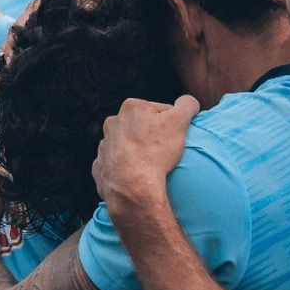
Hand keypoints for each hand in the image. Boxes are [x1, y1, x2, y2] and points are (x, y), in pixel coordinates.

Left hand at [93, 95, 197, 218]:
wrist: (132, 187)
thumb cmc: (156, 152)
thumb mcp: (179, 122)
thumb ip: (187, 105)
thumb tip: (188, 102)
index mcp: (130, 108)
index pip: (159, 110)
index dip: (171, 123)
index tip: (175, 137)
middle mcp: (113, 123)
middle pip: (142, 126)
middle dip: (153, 135)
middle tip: (165, 151)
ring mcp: (105, 145)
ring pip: (128, 144)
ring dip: (138, 150)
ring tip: (152, 164)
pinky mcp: (101, 166)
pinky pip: (118, 163)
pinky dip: (127, 167)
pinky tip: (137, 175)